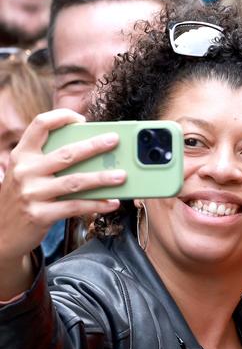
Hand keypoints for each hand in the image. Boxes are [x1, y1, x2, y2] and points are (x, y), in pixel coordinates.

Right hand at [0, 109, 124, 298]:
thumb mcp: (27, 173)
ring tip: (122, 175)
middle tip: (114, 140)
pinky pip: (75, 206)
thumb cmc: (22, 197)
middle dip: (94, 146)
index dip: (61, 117)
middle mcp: (25, 171)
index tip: (82, 119)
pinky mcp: (40, 214)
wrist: (0, 232)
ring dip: (102, 178)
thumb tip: (91, 151)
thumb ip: (49, 160)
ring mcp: (32, 193)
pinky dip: (97, 204)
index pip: (40, 125)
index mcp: (22, 155)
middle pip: (66, 154)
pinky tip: (112, 202)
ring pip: (75, 182)